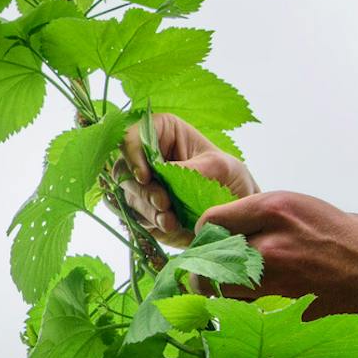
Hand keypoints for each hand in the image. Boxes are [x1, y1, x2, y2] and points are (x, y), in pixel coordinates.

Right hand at [114, 113, 257, 247]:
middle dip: (142, 190)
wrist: (234, 213)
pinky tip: (170, 225)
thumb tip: (162, 172)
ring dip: (147, 209)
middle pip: (123, 170)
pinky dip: (150, 222)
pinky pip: (134, 216)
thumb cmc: (229, 178)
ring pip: (128, 195)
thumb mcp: (219, 167)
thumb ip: (190, 168)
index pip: (131, 136)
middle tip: (164, 203)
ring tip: (172, 220)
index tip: (145, 176)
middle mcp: (146, 156)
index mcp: (162, 132)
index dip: (132, 154)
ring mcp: (142, 185)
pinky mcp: (143, 209)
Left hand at [196, 190, 357, 319]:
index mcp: (276, 207)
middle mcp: (270, 241)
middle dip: (208, 271)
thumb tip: (236, 232)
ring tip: (230, 295)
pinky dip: (245, 312)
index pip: (214, 222)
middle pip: (212, 261)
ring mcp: (277, 279)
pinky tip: (254, 310)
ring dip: (222, 295)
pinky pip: (249, 312)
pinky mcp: (285, 309)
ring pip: (224, 291)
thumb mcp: (308, 210)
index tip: (210, 246)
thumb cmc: (356, 240)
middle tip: (211, 277)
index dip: (206, 237)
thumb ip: (268, 219)